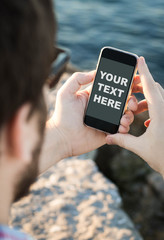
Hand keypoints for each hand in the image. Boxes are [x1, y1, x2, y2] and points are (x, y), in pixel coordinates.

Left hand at [51, 70, 136, 156]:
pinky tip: (121, 127)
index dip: (123, 86)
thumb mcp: (66, 93)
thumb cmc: (62, 116)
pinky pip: (121, 129)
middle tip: (131, 103)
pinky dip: (125, 128)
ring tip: (124, 118)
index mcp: (94, 97)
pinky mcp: (108, 132)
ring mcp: (106, 120)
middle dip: (131, 100)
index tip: (132, 82)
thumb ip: (77, 79)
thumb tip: (94, 72)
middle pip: (122, 101)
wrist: (62, 138)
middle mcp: (102, 108)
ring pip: (125, 114)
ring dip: (129, 115)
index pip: (112, 88)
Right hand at [106, 57, 163, 175]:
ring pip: (158, 97)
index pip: (150, 86)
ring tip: (134, 106)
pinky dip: (151, 108)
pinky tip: (145, 121)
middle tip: (129, 86)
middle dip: (141, 84)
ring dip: (145, 98)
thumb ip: (122, 140)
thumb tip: (107, 138)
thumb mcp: (140, 148)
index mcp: (160, 113)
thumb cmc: (162, 157)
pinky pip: (161, 107)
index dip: (144, 71)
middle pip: (154, 88)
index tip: (139, 59)